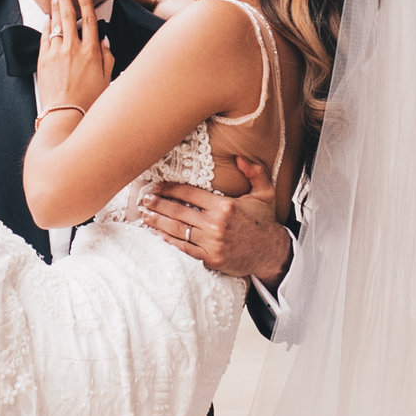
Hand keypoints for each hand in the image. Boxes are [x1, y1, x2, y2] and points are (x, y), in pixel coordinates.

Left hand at [36, 0, 112, 124]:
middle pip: (69, 15)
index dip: (86, 2)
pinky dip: (46, 24)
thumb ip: (107, 57)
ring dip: (54, 6)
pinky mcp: (43, 59)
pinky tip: (47, 17)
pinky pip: (44, 36)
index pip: (90, 19)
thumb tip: (105, 40)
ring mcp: (56, 53)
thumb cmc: (88, 101)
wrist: (65, 115)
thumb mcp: (106, 79)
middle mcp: (74, 48)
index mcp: (92, 52)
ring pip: (55, 23)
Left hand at [139, 158, 293, 287]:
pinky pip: (184, 248)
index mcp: (225, 206)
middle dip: (158, 204)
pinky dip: (169, 241)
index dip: (170, 189)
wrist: (272, 253)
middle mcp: (216, 224)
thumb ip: (254, 172)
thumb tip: (239, 157)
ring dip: (157, 222)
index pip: (190, 193)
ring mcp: (211, 243)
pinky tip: (158, 234)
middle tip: (144, 198)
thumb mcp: (265, 193)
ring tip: (144, 215)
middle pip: (178, 211)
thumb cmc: (265, 223)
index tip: (157, 186)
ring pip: (177, 230)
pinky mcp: (209, 259)